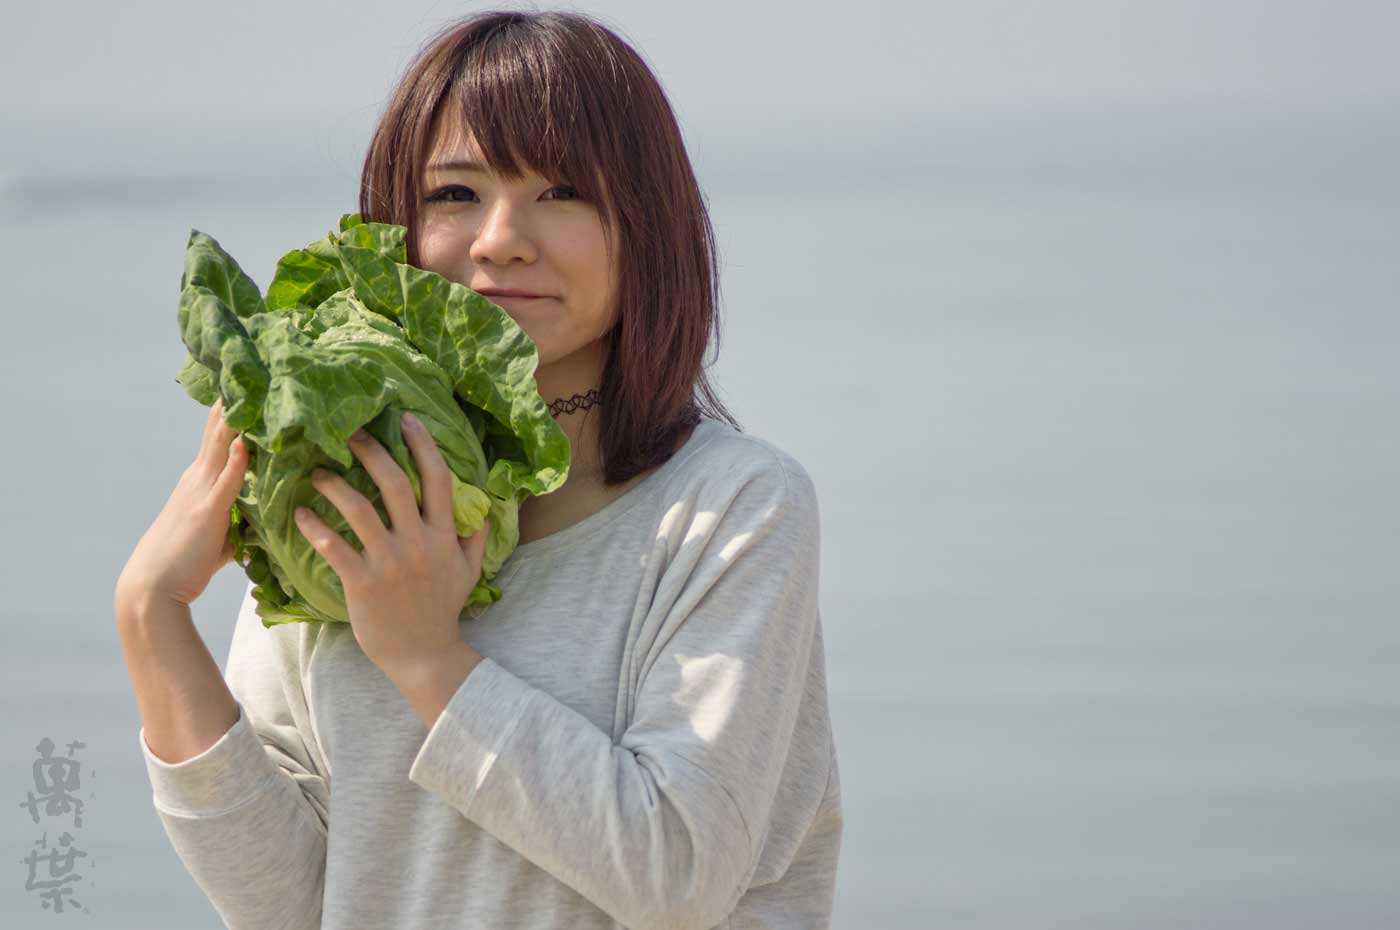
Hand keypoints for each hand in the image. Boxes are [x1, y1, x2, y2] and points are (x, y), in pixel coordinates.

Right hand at [117, 397, 247, 607]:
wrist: (152, 588)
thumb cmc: (184, 565)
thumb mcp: (217, 535)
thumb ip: (236, 519)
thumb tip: (259, 520)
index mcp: (201, 480)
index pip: (220, 436)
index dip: (234, 410)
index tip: (250, 383)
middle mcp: (199, 477)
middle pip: (219, 429)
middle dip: (237, 400)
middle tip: (254, 366)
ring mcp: (201, 491)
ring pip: (221, 445)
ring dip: (238, 418)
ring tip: (253, 386)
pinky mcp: (207, 511)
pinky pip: (226, 481)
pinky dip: (237, 460)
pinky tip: (246, 441)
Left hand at [293, 410, 489, 677]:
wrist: (424, 656)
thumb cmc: (442, 612)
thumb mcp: (469, 573)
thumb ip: (474, 539)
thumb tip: (482, 510)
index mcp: (445, 537)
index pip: (438, 480)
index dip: (422, 445)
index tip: (406, 420)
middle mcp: (419, 543)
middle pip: (396, 484)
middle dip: (372, 453)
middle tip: (350, 434)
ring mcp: (390, 563)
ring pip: (360, 510)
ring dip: (335, 485)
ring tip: (317, 473)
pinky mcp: (363, 584)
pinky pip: (334, 547)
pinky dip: (314, 528)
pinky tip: (300, 515)